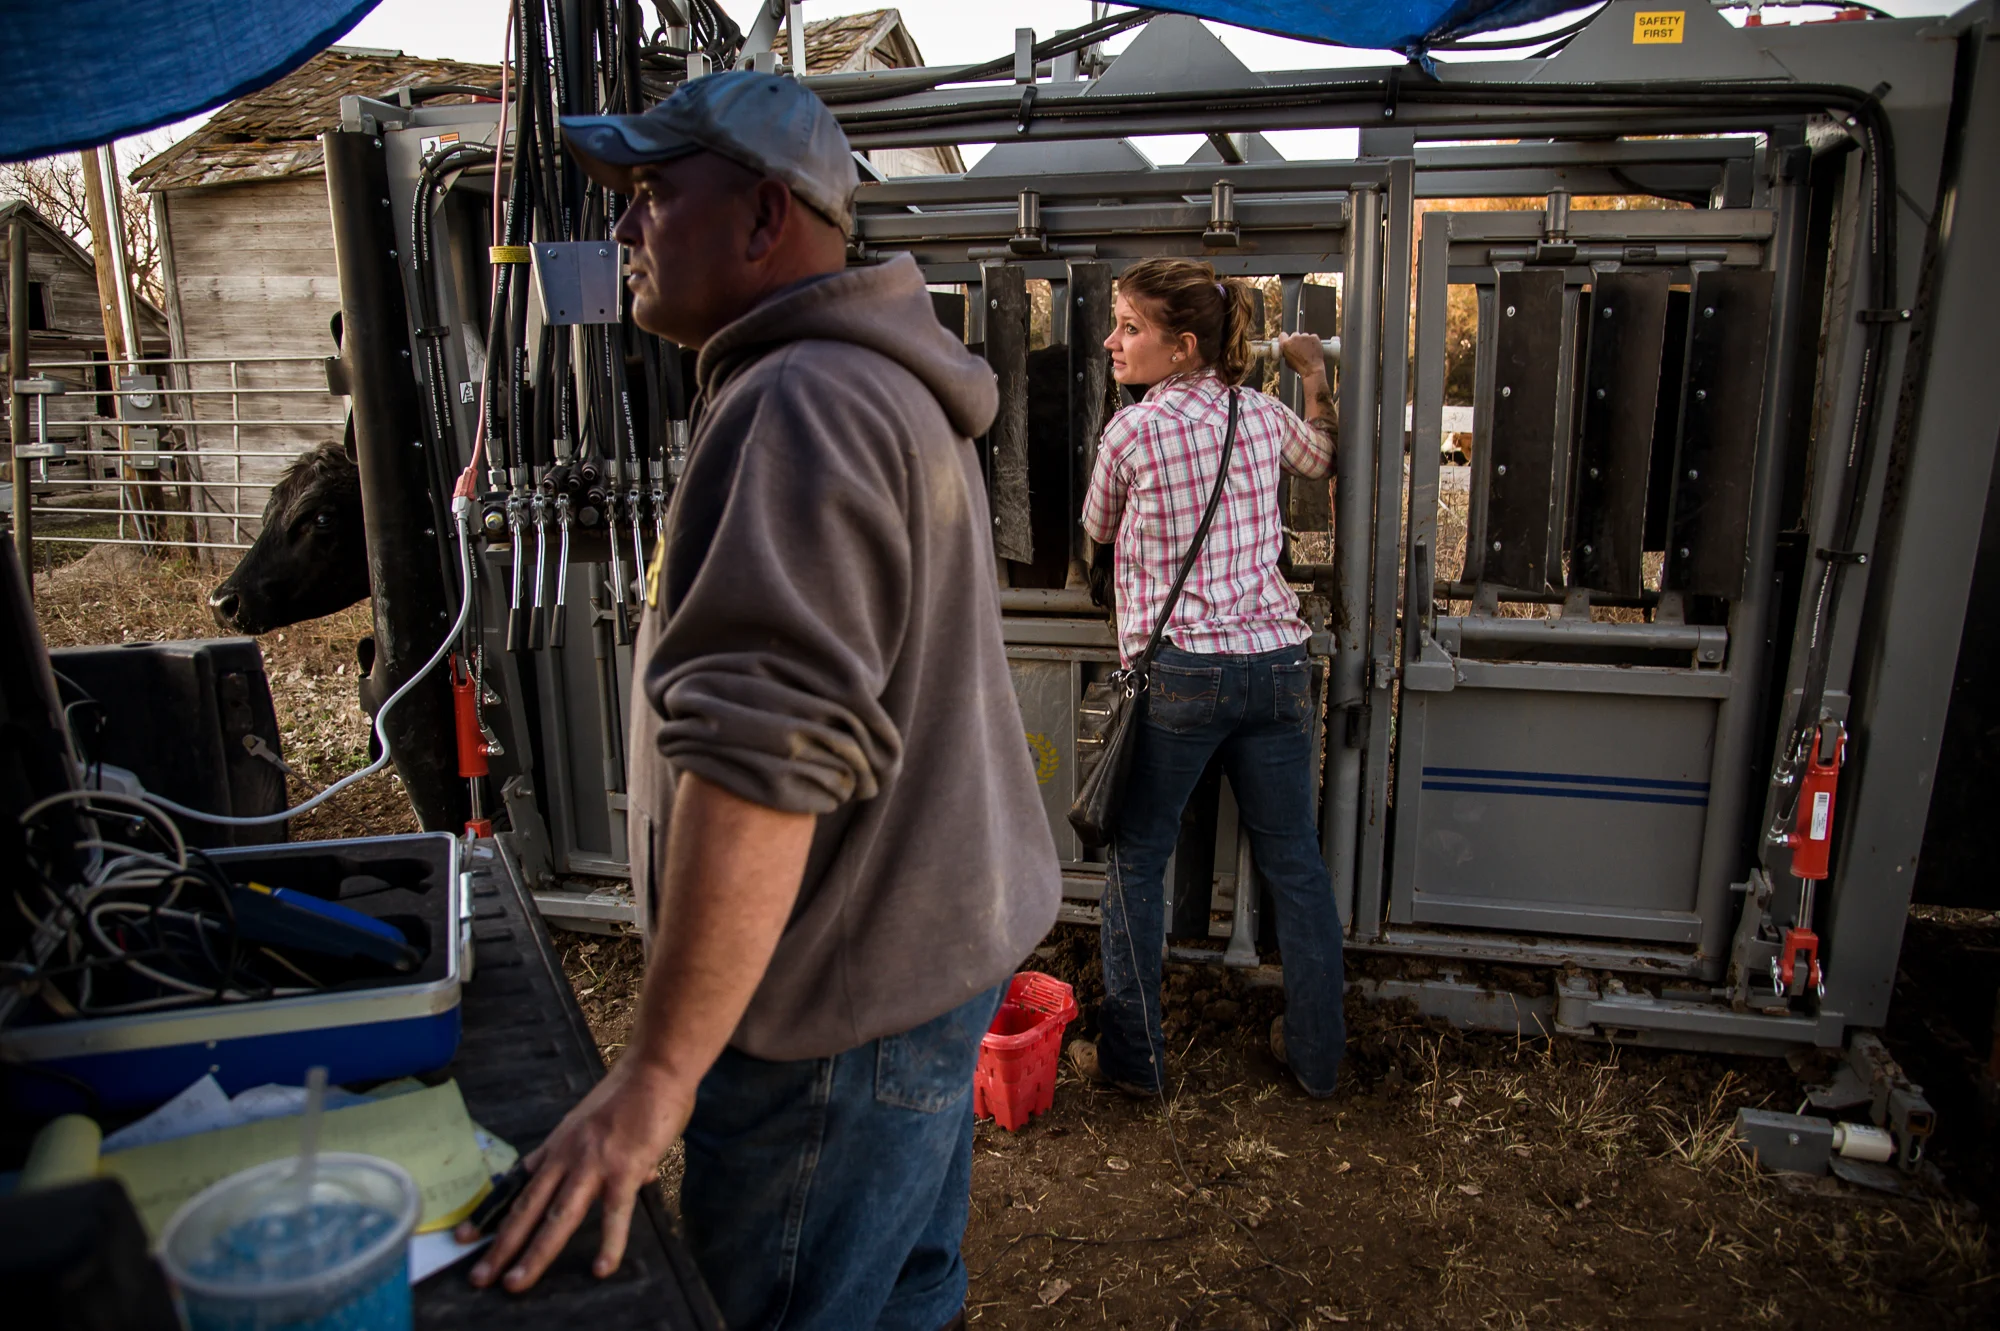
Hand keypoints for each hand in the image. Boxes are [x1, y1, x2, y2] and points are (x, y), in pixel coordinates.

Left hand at [460, 1055, 693, 1292]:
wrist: (655, 1067)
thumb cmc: (633, 1092)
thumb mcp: (598, 1121)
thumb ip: (610, 1154)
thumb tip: (636, 1178)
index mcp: (558, 1146)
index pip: (518, 1186)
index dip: (490, 1213)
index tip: (465, 1236)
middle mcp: (567, 1157)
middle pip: (527, 1208)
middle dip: (501, 1246)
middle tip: (479, 1277)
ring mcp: (593, 1165)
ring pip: (557, 1217)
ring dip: (535, 1252)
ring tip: (517, 1282)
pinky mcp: (624, 1169)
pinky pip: (614, 1214)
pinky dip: (608, 1244)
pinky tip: (601, 1268)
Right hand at [1278, 332, 1326, 379]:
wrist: (1312, 368)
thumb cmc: (1300, 367)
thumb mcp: (1287, 361)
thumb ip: (1286, 352)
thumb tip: (1288, 351)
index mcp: (1286, 344)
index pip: (1282, 335)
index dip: (1285, 338)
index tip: (1287, 340)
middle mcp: (1295, 338)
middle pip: (1294, 335)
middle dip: (1296, 340)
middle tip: (1299, 347)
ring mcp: (1305, 336)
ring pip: (1304, 336)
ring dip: (1305, 340)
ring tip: (1308, 349)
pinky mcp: (1314, 337)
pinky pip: (1312, 337)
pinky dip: (1313, 341)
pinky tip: (1313, 348)